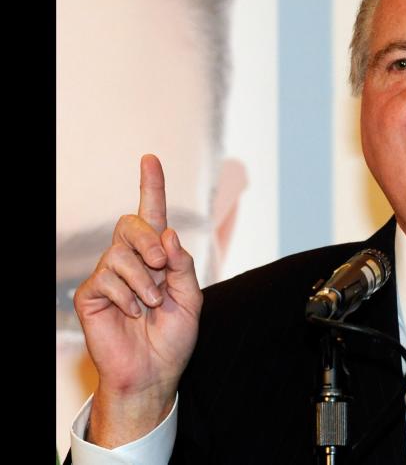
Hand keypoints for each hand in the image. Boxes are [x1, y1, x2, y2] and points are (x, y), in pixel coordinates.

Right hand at [73, 154, 202, 446]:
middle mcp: (131, 259)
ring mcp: (108, 275)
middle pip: (132, 223)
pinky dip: (128, 296)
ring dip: (145, 281)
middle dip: (150, 241)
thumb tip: (168, 233)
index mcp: (157, 256)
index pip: (152, 214)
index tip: (150, 159)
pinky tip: (133, 314)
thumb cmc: (172, 336)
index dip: (151, 185)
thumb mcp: (191, 297)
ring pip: (121, 253)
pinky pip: (107, 278)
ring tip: (151, 305)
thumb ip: (183, 264)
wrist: (154, 372)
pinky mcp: (90, 294)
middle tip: (162, 266)